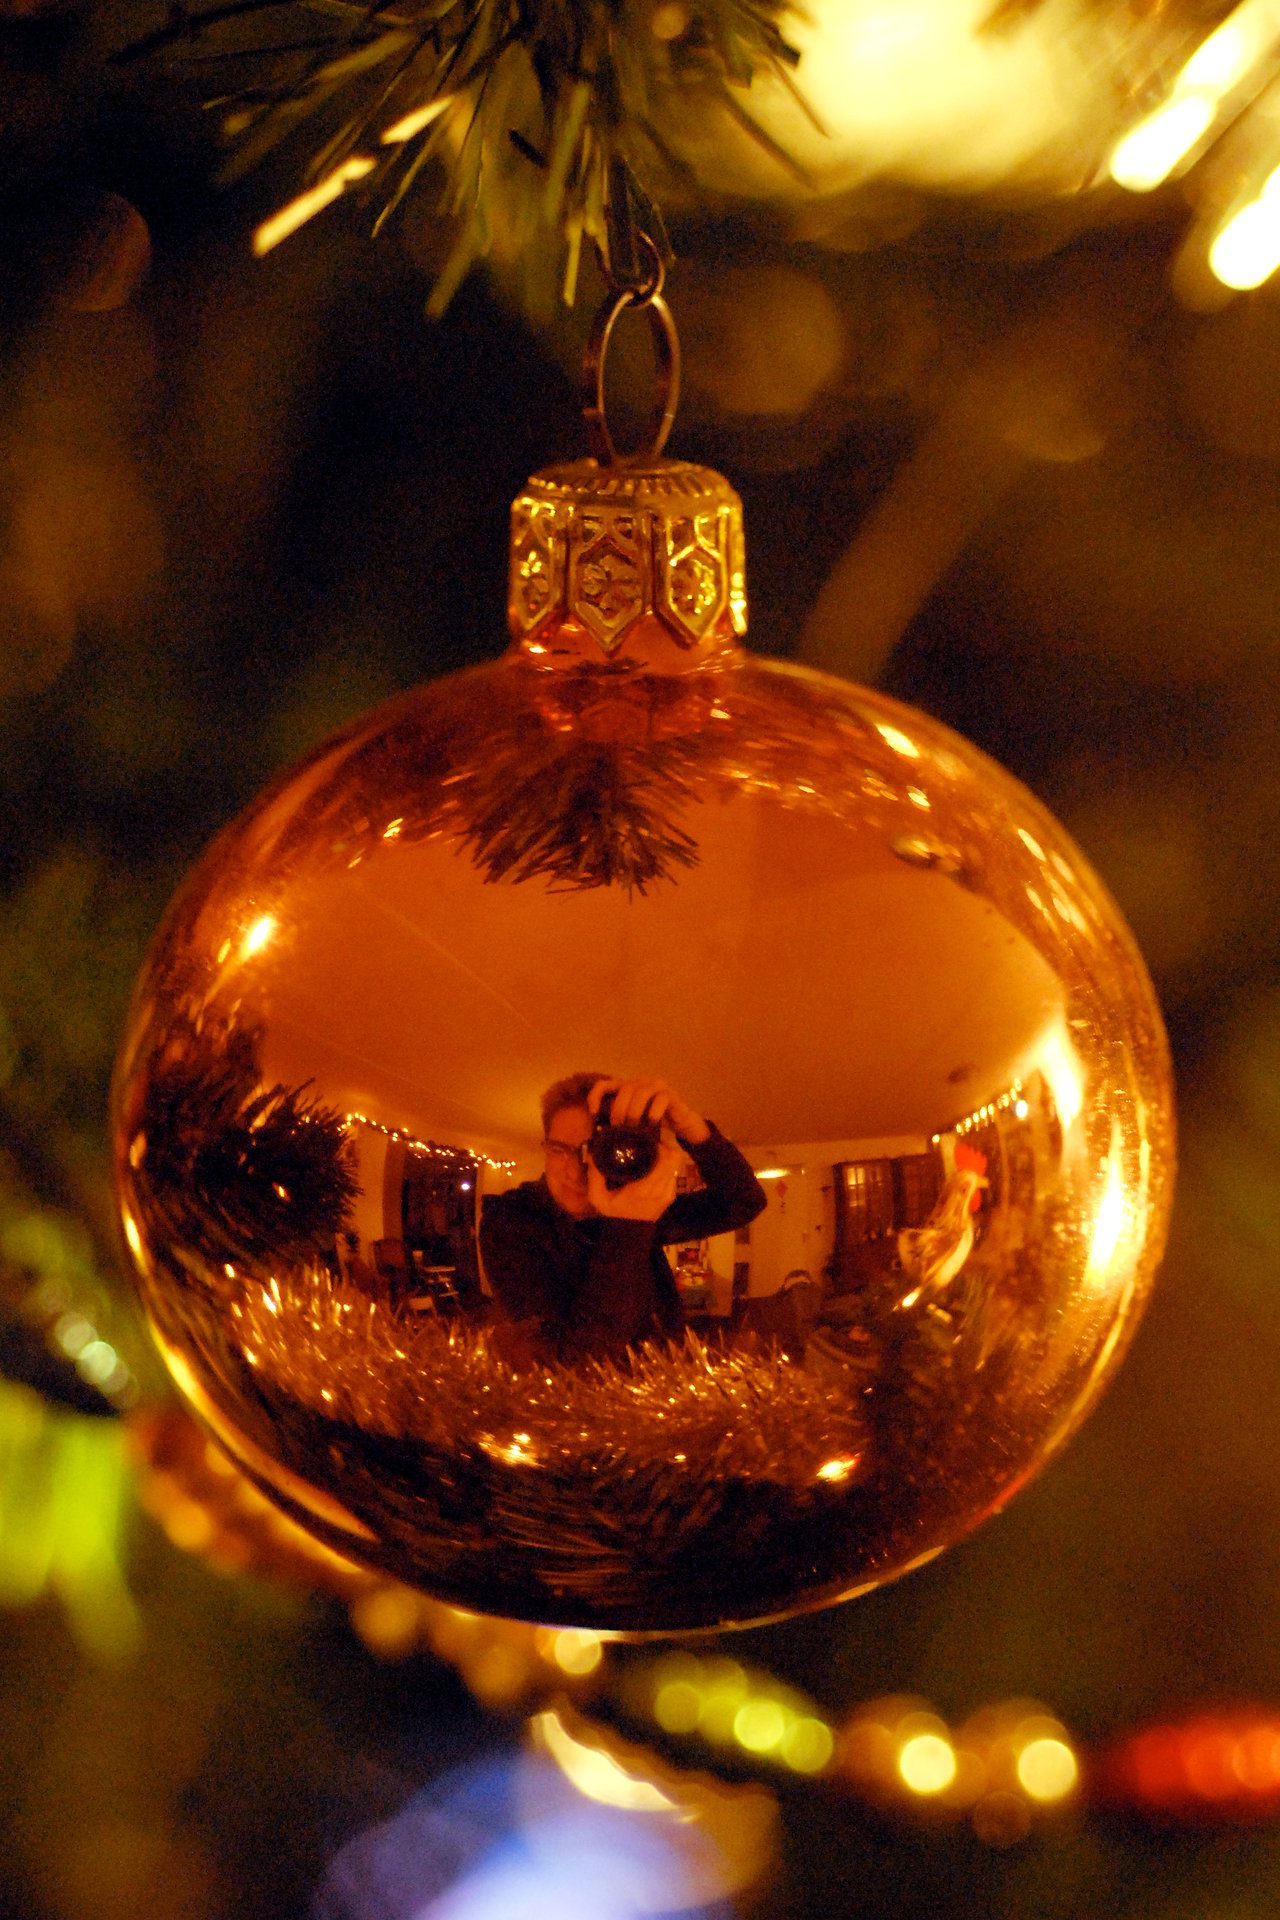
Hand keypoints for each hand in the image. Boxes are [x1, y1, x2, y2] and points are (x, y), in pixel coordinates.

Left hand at [587, 1077, 709, 1145]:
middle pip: (624, 1088)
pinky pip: (661, 1099)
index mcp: (626, 1088)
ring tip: (633, 1126)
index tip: (593, 1114)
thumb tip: (597, 1134)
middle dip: (618, 1108)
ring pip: (641, 1091)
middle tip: (618, 1126)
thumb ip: (618, 1122)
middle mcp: (640, 1083)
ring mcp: (656, 1086)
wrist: (681, 1121)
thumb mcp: (632, 1122)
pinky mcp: (671, 1094)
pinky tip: (651, 1123)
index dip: (595, 1096)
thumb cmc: (653, 1122)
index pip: (604, 1084)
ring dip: (634, 1110)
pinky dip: (654, 1111)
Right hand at [588, 1133, 679, 1220]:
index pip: (665, 1159)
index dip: (660, 1145)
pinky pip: (674, 1174)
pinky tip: (657, 1164)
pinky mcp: (670, 1196)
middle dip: (666, 1146)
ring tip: (655, 1151)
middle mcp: (660, 1189)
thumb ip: (595, 1176)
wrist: (628, 1234)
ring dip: (668, 1156)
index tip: (649, 1140)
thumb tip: (592, 1153)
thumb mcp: (598, 1197)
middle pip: (674, 1158)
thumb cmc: (614, 1213)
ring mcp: (668, 1193)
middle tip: (652, 1142)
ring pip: (676, 1165)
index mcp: (645, 1188)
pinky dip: (668, 1166)